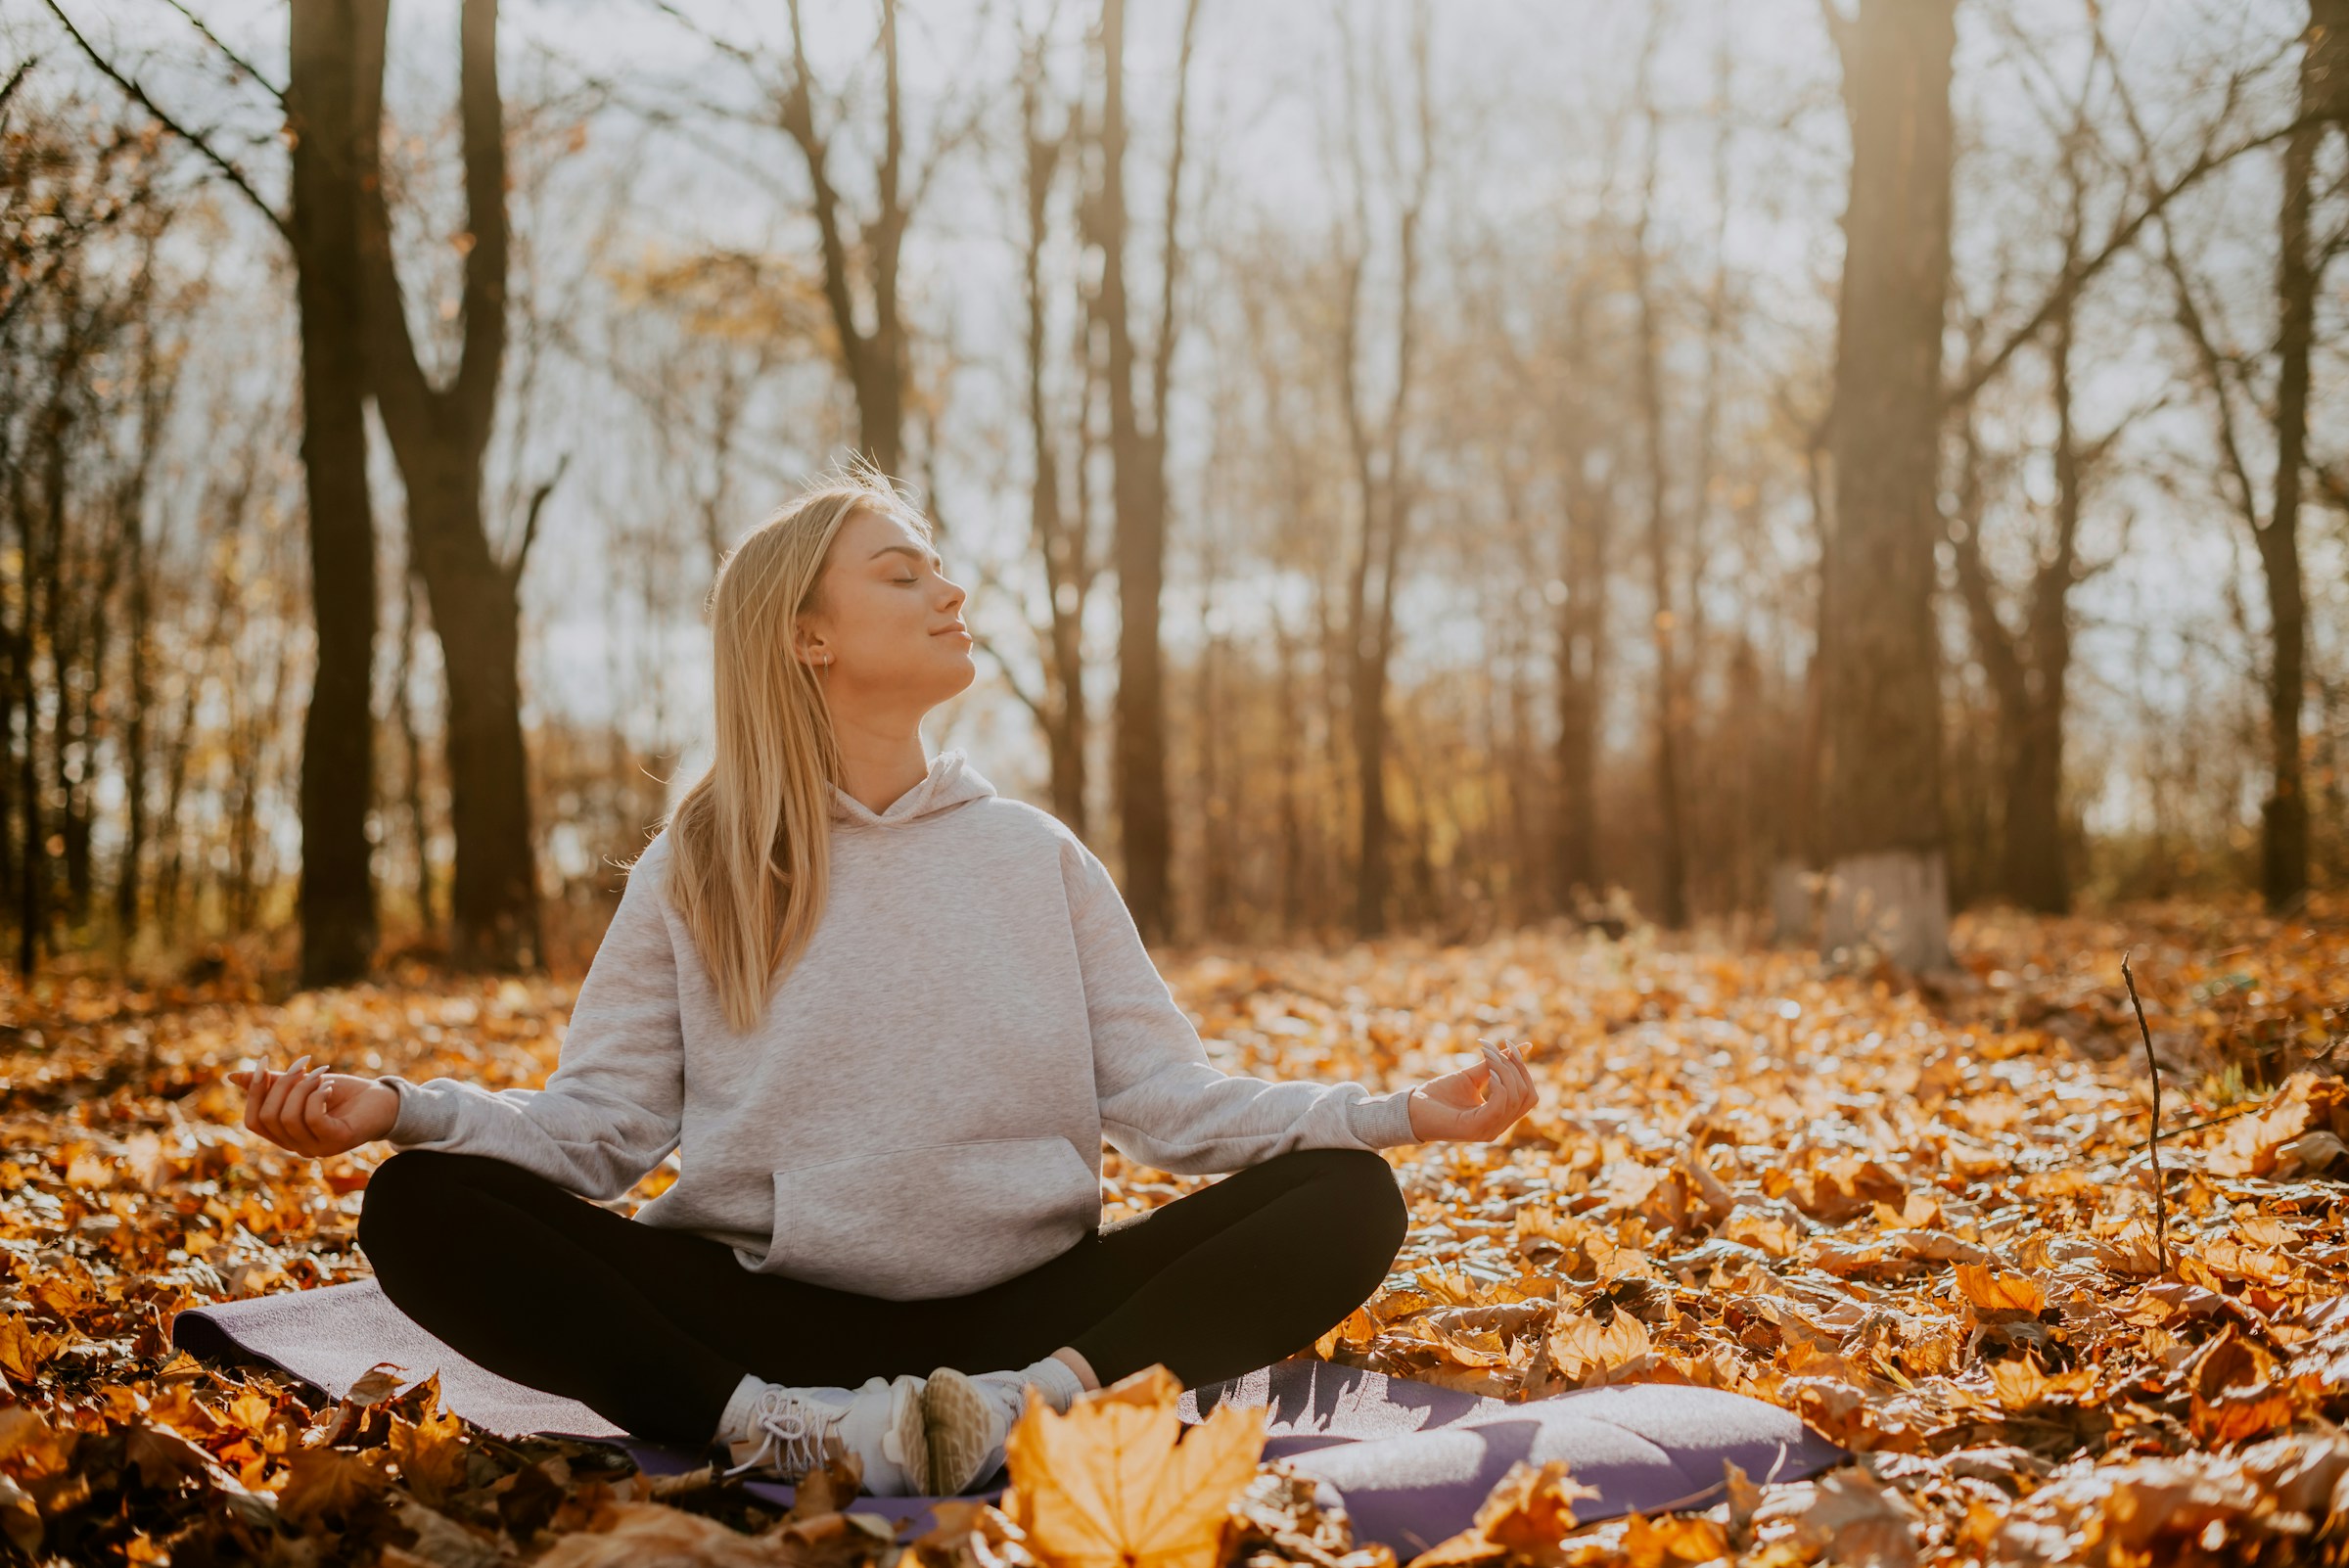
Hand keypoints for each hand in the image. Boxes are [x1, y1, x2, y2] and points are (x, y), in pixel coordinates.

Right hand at [224, 1055, 400, 1157]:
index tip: (264, 1063)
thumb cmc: (343, 1094)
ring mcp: (318, 1147)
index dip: (253, 1093)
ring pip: (289, 1118)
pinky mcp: (338, 1140)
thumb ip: (272, 1083)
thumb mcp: (303, 1085)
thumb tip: (233, 1077)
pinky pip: (313, 1119)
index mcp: (285, 1135)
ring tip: (321, 1074)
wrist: (384, 1101)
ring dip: (302, 1088)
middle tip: (303, 1066)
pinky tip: (329, 1087)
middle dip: (282, 1085)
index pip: (253, 1122)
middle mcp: (297, 1147)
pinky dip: (317, 1097)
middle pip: (268, 1118)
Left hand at [1405, 1040, 1536, 1143]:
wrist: (1411, 1109)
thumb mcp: (1472, 1076)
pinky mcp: (1475, 1128)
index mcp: (1500, 1117)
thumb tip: (1525, 1047)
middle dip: (1516, 1068)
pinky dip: (1499, 1084)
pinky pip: (1499, 1105)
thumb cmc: (1438, 1095)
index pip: (1529, 1095)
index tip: (1511, 1045)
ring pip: (1515, 1097)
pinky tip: (1490, 1073)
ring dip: (1505, 1071)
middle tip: (1497, 1051)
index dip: (1524, 1069)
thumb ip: (1495, 1065)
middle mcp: (1498, 1127)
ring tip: (1489, 1057)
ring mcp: (1488, 1130)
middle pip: (1527, 1095)